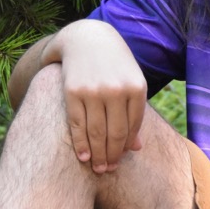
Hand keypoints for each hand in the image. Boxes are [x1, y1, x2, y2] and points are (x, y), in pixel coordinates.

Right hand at [54, 20, 147, 173]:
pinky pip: (77, 124)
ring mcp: (94, 91)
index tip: (120, 160)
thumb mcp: (131, 82)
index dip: (126, 147)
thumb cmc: (114, 65)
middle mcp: (116, 90)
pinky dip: (80, 144)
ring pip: (96, 132)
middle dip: (112, 156)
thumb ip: (134, 113)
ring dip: (97, 155)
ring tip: (97, 168)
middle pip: (115, 133)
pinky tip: (82, 156)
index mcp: (136, 88)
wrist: (87, 38)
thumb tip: (136, 148)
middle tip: (107, 170)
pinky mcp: (73, 92)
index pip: (133, 127)